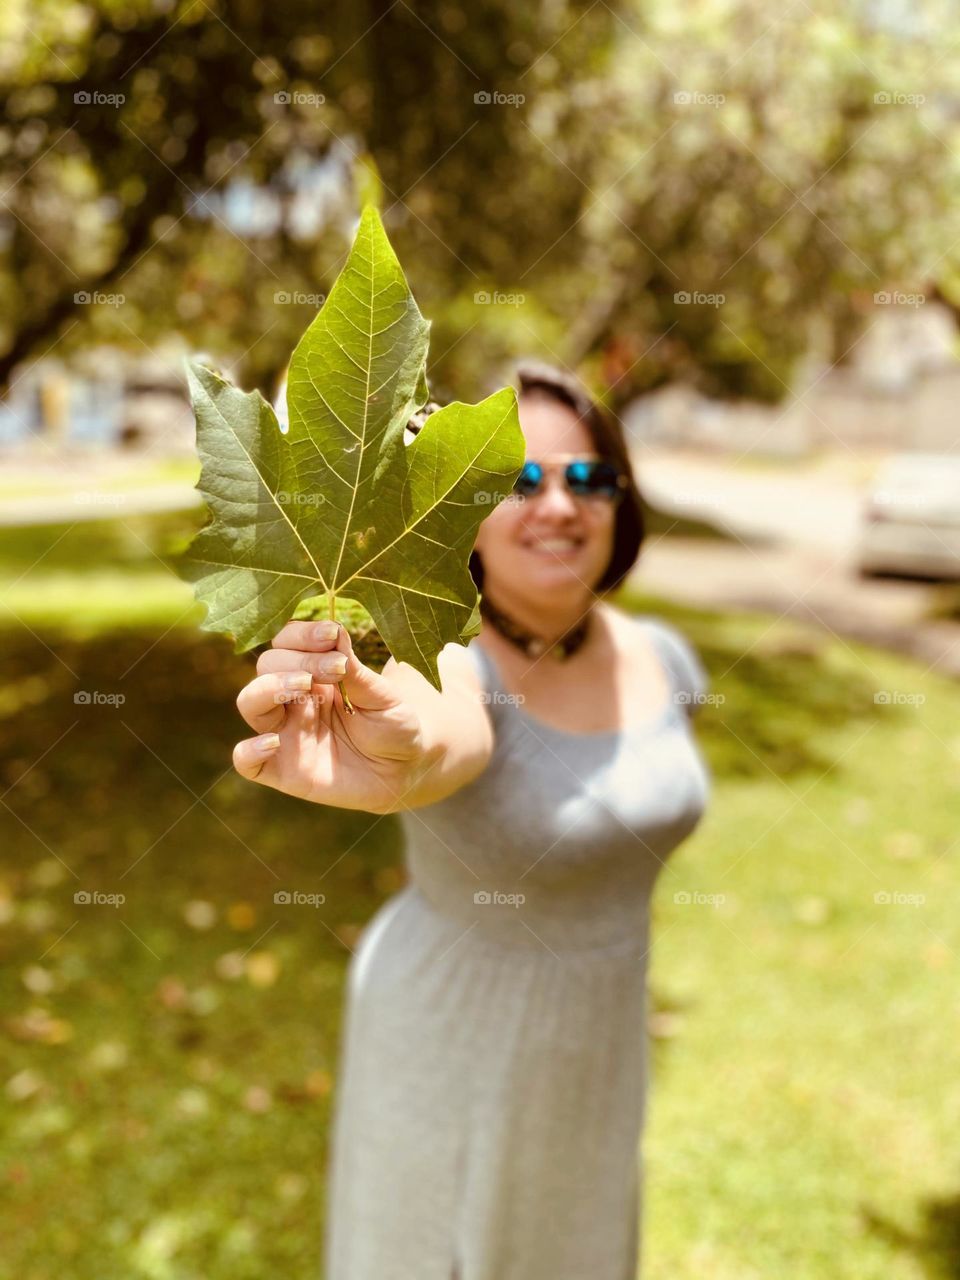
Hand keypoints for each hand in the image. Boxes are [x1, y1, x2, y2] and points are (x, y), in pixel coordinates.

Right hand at [232, 619, 428, 812]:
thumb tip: (335, 632)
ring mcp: (285, 733)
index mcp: (315, 673)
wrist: (405, 771)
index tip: (331, 634)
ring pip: (250, 702)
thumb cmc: (393, 725)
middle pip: (268, 665)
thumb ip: (356, 670)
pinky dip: (249, 750)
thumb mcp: (383, 695)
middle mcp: (293, 700)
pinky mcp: (282, 770)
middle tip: (335, 668)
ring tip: (303, 685)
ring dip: (268, 687)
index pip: (287, 642)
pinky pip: (246, 761)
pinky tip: (273, 743)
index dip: (303, 635)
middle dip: (298, 660)